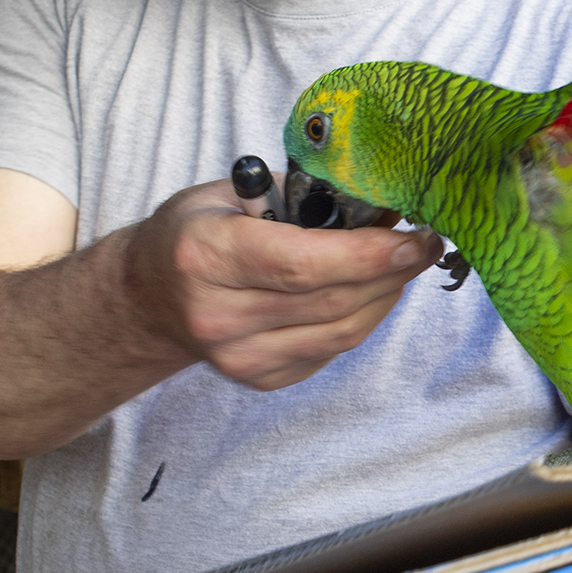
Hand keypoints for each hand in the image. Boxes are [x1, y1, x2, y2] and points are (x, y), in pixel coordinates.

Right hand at [129, 178, 440, 392]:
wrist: (147, 298)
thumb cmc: (193, 233)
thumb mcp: (231, 194)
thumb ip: (298, 197)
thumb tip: (378, 200)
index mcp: (205, 257)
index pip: (303, 265)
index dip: (369, 255)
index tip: (416, 237)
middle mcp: (219, 316)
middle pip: (331, 301)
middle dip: (391, 271)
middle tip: (424, 240)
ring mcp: (239, 357)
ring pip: (341, 331)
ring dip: (385, 295)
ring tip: (404, 261)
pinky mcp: (261, 379)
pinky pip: (333, 348)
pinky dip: (362, 317)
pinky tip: (370, 289)